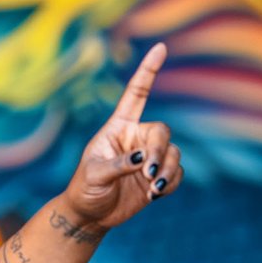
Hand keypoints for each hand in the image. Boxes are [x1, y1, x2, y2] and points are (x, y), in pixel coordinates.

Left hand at [61, 43, 177, 230]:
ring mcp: (149, 157)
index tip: (160, 48)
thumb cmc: (84, 189)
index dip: (148, 71)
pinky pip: (177, 174)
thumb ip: (118, 165)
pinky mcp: (158, 177)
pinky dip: (170, 184)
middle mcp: (136, 138)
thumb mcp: (94, 174)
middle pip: (162, 132)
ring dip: (167, 171)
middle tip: (149, 172)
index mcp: (118, 127)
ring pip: (174, 154)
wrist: (90, 214)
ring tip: (153, 189)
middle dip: (160, 152)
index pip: (136, 95)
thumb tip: (143, 158)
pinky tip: (154, 195)